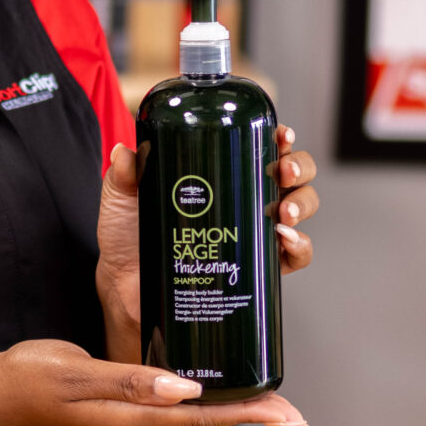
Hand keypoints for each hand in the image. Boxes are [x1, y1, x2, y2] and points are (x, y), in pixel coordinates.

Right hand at [0, 339, 307, 425]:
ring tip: (277, 408)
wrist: (1, 391)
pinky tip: (223, 384)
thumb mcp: (79, 375)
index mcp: (135, 417)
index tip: (288, 416)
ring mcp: (136, 415)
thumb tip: (185, 389)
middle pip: (212, 419)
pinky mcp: (128, 401)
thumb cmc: (34, 380)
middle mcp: (142, 421)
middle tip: (301, 421)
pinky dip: (212, 397)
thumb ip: (129, 381)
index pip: (206, 416)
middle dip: (257, 418)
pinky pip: (180, 402)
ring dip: (240, 409)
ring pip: (200, 412)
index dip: (250, 414)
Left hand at [94, 124, 319, 358]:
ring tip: (283, 212)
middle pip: (292, 173)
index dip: (279, 137)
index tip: (280, 134)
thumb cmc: (129, 239)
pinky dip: (300, 245)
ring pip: (301, 207)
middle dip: (298, 167)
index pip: (261, 146)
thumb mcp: (123, 201)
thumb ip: (123, 175)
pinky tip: (285, 240)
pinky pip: (296, 254)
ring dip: (302, 203)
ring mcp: (256, 232)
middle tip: (283, 172)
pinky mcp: (258, 267)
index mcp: (221, 173)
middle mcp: (245, 198)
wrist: (128, 290)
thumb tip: (124, 151)